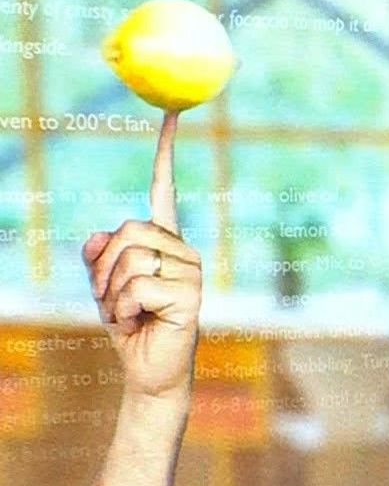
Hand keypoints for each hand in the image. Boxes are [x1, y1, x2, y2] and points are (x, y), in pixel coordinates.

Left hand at [83, 112, 201, 401]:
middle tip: (112, 302)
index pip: (165, 189)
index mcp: (164, 240)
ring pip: (129, 260)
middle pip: (127, 231)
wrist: (149, 371)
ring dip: (111, 294)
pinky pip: (137, 287)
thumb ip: (98, 255)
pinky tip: (140, 324)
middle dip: (103, 269)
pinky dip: (124, 311)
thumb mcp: (103, 284)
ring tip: (127, 315)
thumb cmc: (131, 326)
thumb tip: (100, 234)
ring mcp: (192, 273)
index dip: (166, 152)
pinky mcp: (192, 297)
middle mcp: (184, 250)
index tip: (172, 114)